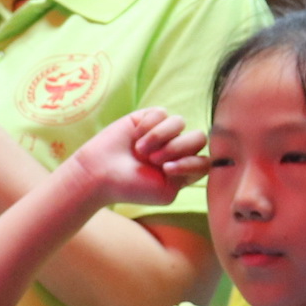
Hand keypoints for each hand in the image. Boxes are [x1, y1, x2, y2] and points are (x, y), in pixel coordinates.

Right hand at [65, 108, 208, 207]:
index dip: (190, 162)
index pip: (205, 160)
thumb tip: (199, 151)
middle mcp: (176, 150)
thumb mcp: (167, 192)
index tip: (167, 170)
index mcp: (184, 170)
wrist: (100, 174)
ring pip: (180, 122)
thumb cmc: (132, 188)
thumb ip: (190, 175)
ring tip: (141, 150)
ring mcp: (163, 133)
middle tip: (155, 160)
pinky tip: (135, 137)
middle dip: (178, 148)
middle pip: (199, 137)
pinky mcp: (147, 118)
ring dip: (161, 137)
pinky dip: (149, 126)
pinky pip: (162, 113)